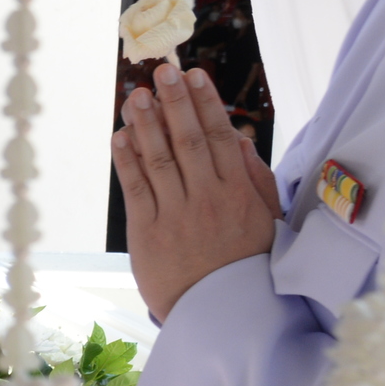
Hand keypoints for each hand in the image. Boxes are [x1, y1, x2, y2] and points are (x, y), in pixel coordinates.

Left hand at [115, 61, 280, 321]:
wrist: (220, 315)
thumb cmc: (243, 264)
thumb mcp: (264, 222)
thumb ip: (254, 180)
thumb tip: (241, 139)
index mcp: (239, 193)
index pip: (222, 138)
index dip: (206, 104)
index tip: (194, 76)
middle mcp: (208, 199)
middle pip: (190, 141)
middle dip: (175, 103)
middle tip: (162, 70)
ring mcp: (177, 215)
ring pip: (160, 159)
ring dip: (147, 124)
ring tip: (136, 95)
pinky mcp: (148, 233)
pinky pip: (136, 188)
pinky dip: (127, 160)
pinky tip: (120, 135)